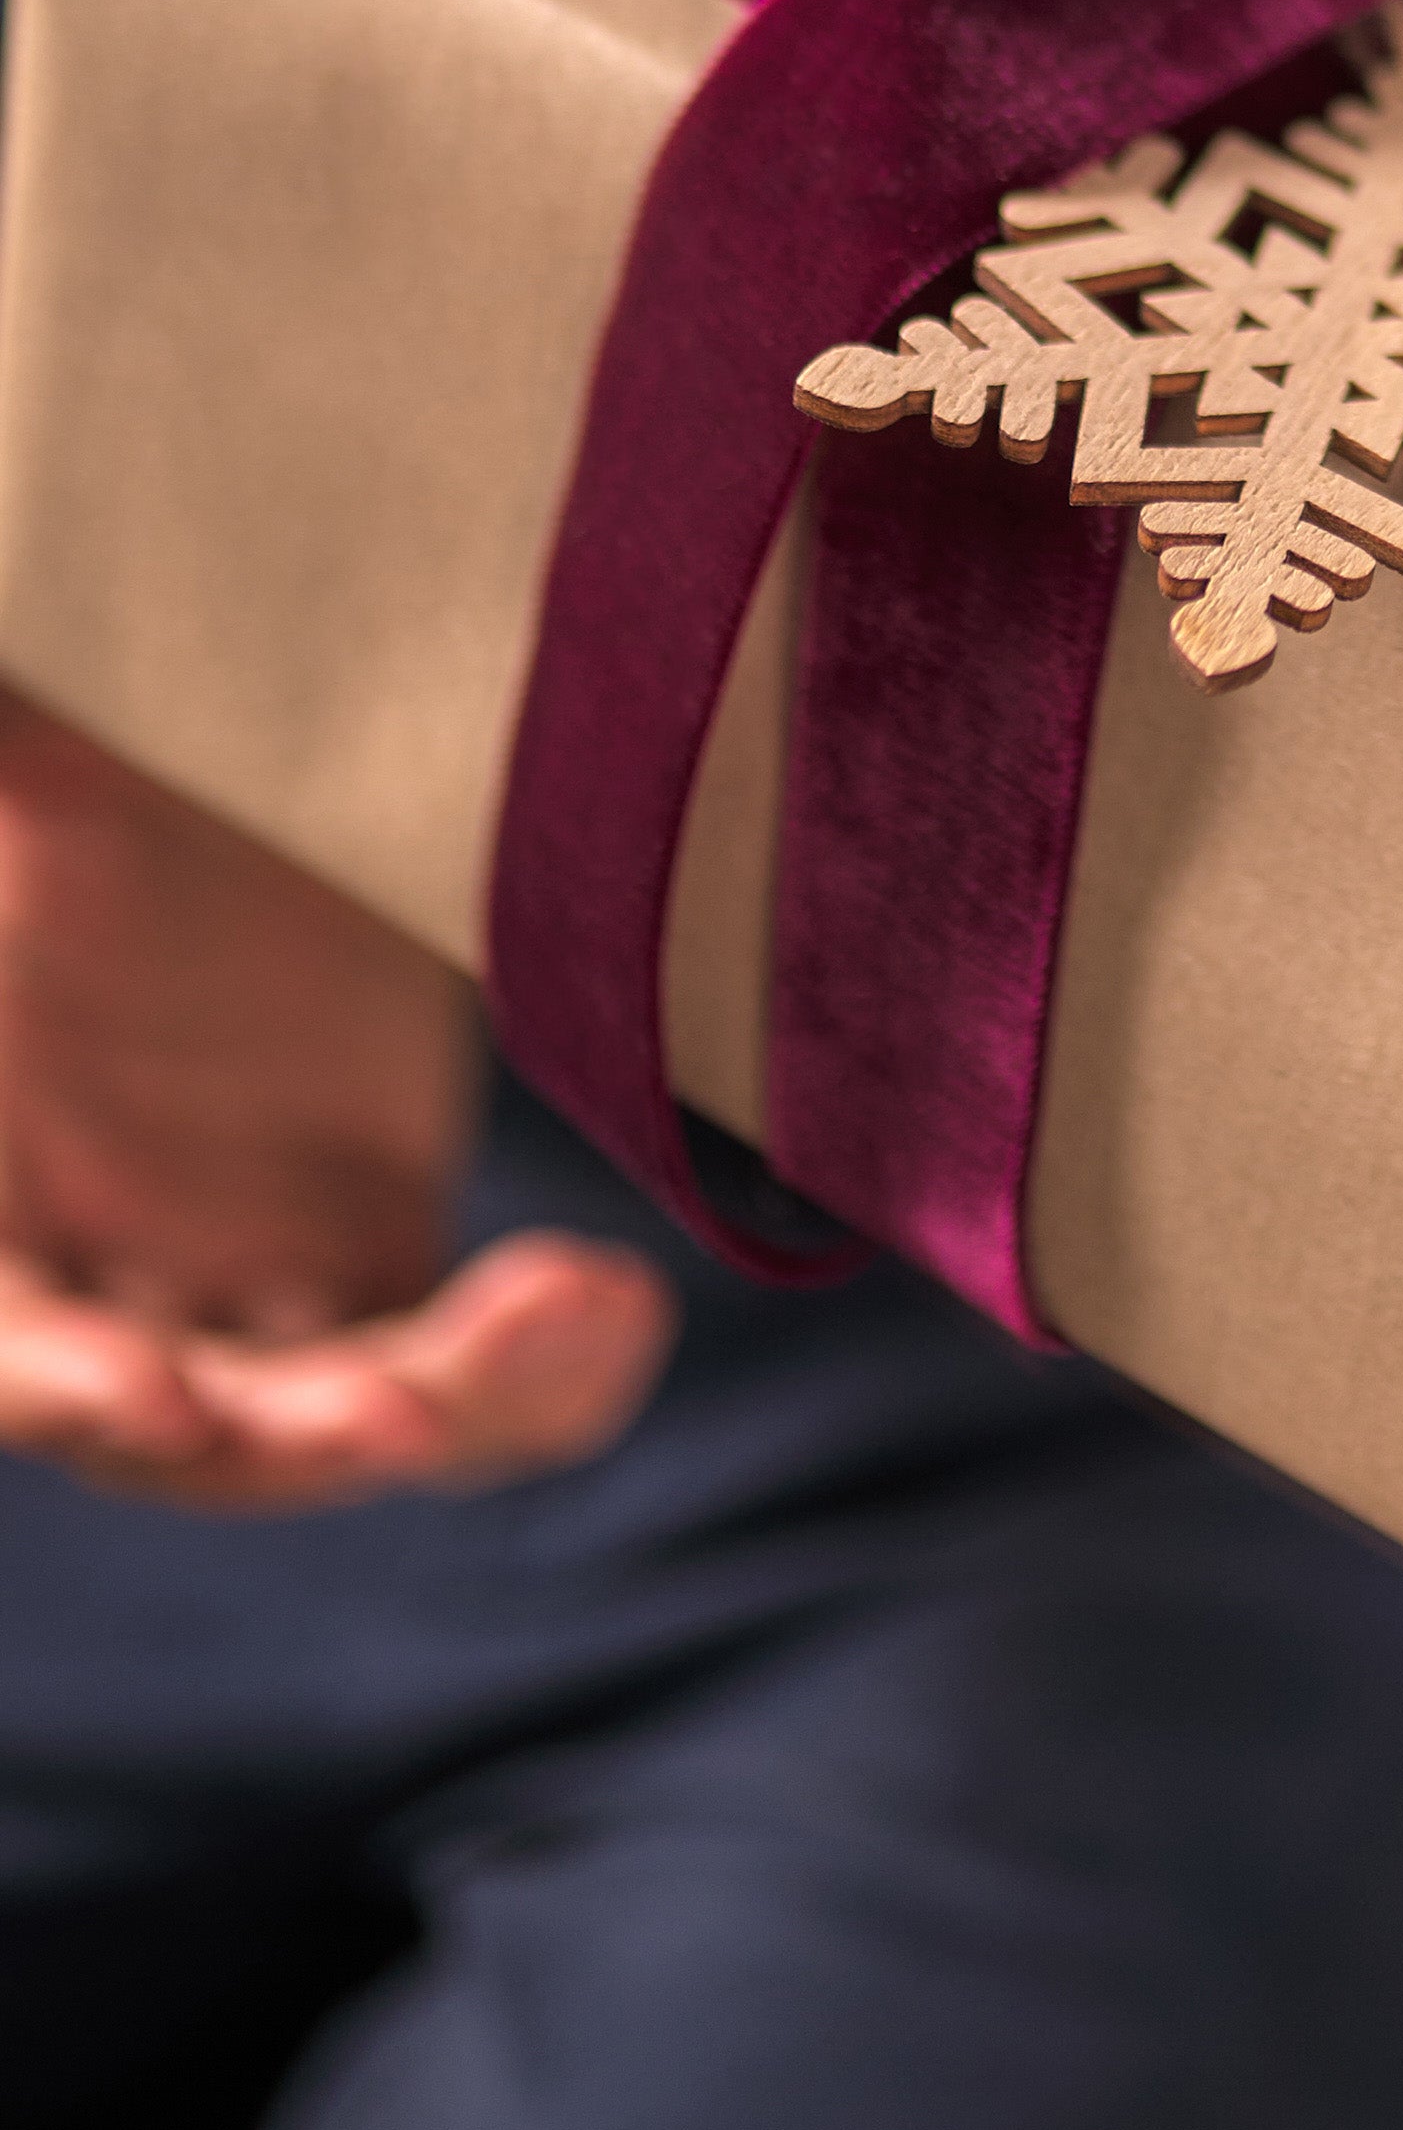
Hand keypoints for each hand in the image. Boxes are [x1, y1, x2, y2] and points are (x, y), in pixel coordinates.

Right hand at [0, 689, 671, 1505]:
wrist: (209, 758)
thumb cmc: (87, 771)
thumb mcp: (41, 784)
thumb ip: (27, 773)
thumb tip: (17, 704)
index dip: (51, 1379)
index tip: (155, 1392)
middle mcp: (85, 1263)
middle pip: (176, 1419)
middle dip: (287, 1425)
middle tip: (402, 1407)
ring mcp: (229, 1281)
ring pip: (331, 1413)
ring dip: (450, 1403)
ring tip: (581, 1307)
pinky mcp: (362, 1255)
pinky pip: (448, 1367)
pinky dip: (536, 1378)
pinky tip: (616, 1311)